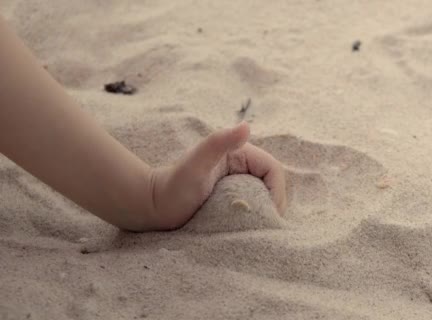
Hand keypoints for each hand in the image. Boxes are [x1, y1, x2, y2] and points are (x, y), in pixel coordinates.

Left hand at [147, 122, 285, 229]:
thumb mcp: (196, 164)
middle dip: (274, 203)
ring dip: (266, 211)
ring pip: (266, 196)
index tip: (270, 214)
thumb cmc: (172, 186)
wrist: (152, 206)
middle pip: (273, 184)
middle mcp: (242, 165)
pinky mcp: (233, 197)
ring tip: (258, 227)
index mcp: (239, 152)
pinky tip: (250, 228)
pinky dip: (257, 216)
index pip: (273, 170)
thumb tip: (246, 126)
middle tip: (266, 224)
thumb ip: (219, 143)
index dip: (276, 192)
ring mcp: (238, 182)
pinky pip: (255, 206)